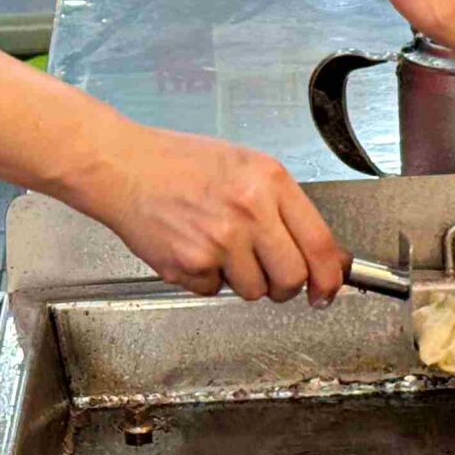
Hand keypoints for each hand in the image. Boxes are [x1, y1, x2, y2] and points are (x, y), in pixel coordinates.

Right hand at [88, 122, 348, 302]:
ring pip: (254, 291)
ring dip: (243, 281)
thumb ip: (286, 208)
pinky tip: (193, 247)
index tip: (328, 290)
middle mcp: (248, 211)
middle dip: (286, 286)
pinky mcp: (190, 265)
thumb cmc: (182, 163)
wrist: (123, 166)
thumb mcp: (247, 167)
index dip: (330, 276)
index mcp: (269, 181)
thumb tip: (326, 254)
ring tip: (219, 247)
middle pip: (292, 278)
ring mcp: (219, 241)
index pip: (319, 243)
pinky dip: (206, 279)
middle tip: (272, 276)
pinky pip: (214, 291)